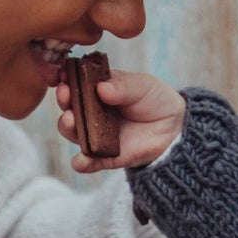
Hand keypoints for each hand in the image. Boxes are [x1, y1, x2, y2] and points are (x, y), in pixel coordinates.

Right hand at [56, 70, 185, 172]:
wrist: (174, 127)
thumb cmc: (155, 100)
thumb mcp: (142, 85)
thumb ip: (123, 86)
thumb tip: (102, 89)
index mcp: (97, 90)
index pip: (76, 83)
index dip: (67, 79)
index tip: (63, 75)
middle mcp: (91, 112)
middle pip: (70, 107)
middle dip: (64, 101)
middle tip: (66, 95)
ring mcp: (95, 135)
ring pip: (73, 133)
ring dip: (68, 127)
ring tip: (71, 121)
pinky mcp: (104, 157)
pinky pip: (88, 162)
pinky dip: (82, 162)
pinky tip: (82, 160)